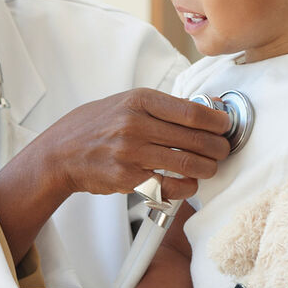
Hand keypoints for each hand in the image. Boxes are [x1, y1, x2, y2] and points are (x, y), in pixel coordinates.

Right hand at [35, 88, 231, 202]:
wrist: (61, 152)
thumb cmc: (96, 125)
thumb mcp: (125, 103)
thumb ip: (162, 106)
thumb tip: (205, 107)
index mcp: (139, 101)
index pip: (191, 112)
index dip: (217, 121)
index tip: (226, 126)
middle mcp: (136, 125)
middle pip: (195, 138)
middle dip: (218, 147)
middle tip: (224, 149)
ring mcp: (131, 153)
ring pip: (187, 163)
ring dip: (208, 167)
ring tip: (211, 166)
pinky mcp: (129, 179)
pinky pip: (170, 186)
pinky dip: (187, 187)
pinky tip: (190, 183)